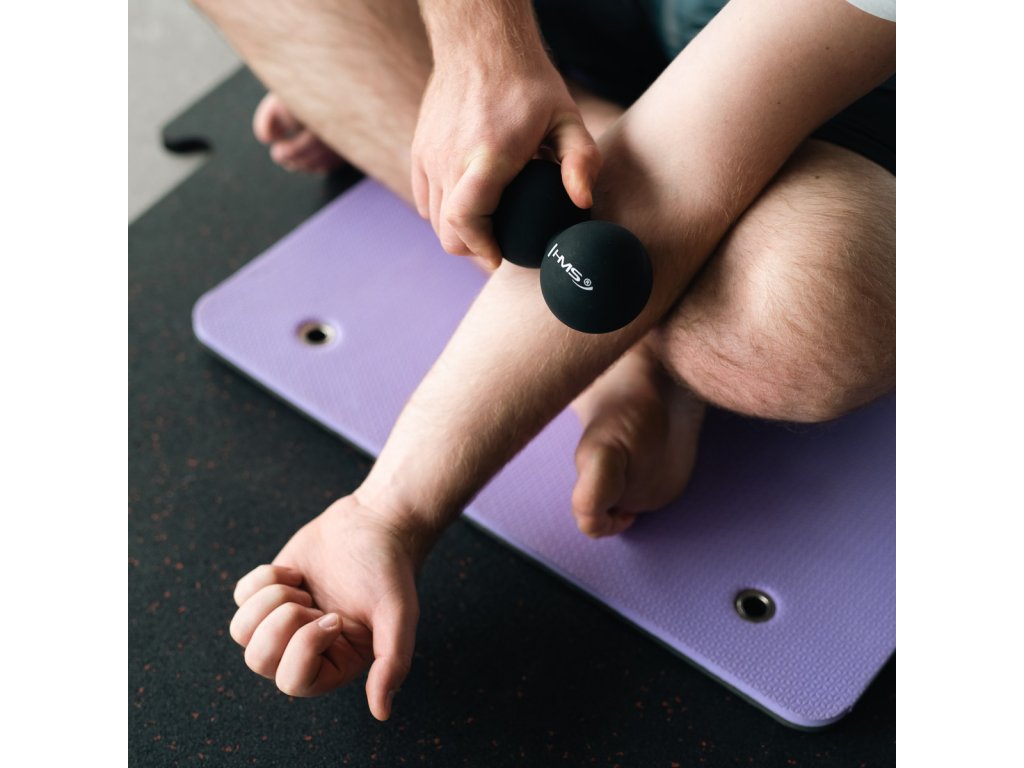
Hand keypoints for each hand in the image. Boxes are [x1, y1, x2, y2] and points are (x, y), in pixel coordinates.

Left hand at [228, 495, 422, 719]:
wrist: (374, 523)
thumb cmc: (389, 570)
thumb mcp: (399, 616)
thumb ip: (392, 663)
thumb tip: (382, 712)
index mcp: (336, 664)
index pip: (293, 682)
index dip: (305, 646)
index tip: (333, 617)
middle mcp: (305, 650)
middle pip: (258, 661)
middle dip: (281, 622)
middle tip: (310, 601)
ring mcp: (283, 623)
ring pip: (241, 632)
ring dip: (270, 600)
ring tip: (300, 588)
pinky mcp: (268, 594)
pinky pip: (239, 598)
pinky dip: (264, 579)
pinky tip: (294, 572)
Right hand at [411, 46, 600, 266]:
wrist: (480, 45)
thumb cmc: (528, 83)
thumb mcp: (567, 118)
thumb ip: (581, 161)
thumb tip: (583, 203)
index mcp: (487, 156)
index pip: (465, 221)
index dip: (481, 250)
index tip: (501, 257)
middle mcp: (450, 159)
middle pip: (447, 231)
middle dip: (472, 249)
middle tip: (499, 247)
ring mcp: (430, 155)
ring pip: (434, 219)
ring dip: (458, 231)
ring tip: (486, 229)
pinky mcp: (420, 150)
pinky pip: (425, 198)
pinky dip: (442, 212)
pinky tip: (469, 206)